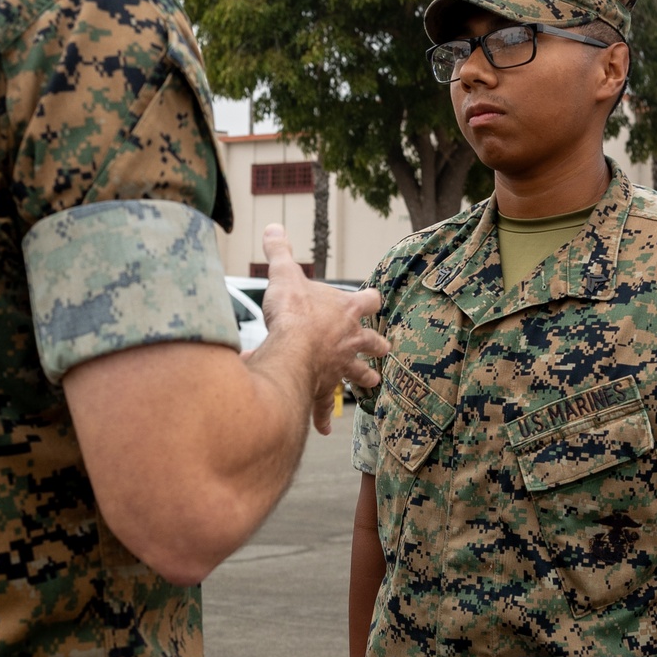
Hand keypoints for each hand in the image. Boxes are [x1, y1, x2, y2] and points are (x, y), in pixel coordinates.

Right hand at [261, 225, 387, 433]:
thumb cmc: (294, 311)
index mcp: (347, 310)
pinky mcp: (323, 386)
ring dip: (364, 379)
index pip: (370, 300)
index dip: (371, 299)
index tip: (374, 298)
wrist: (291, 347)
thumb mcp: (285, 274)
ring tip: (371, 383)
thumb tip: (272, 226)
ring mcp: (340, 366)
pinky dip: (322, 416)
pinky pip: (324, 404)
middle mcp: (350, 340)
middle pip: (373, 342)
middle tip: (383, 349)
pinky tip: (323, 430)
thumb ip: (280, 251)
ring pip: (358, 375)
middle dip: (377, 346)